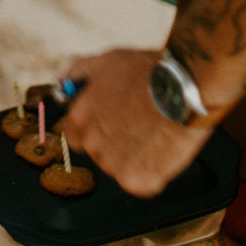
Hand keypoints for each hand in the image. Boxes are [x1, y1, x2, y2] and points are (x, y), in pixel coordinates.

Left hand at [61, 48, 211, 195]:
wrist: (182, 86)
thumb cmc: (148, 71)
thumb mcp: (105, 61)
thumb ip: (79, 74)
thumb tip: (63, 82)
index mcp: (79, 116)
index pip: (75, 135)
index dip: (97, 129)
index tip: (115, 124)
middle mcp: (91, 141)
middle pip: (97, 153)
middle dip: (114, 144)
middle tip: (139, 128)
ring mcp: (112, 163)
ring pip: (119, 169)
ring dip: (134, 159)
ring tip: (155, 135)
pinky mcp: (135, 180)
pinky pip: (141, 184)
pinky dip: (153, 173)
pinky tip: (163, 150)